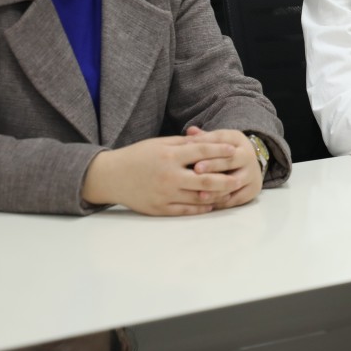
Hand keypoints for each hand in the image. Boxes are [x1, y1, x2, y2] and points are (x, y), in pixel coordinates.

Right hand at [81, 135, 244, 215]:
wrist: (110, 176)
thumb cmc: (137, 156)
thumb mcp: (159, 144)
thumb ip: (183, 144)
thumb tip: (208, 140)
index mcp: (169, 156)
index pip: (202, 152)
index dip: (220, 150)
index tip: (235, 150)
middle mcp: (169, 176)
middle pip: (205, 179)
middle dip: (225, 179)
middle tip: (239, 178)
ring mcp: (165, 194)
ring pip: (198, 197)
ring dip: (216, 195)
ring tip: (230, 193)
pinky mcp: (159, 209)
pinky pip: (186, 210)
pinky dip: (201, 208)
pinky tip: (211, 204)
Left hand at [185, 126, 264, 209]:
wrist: (248, 164)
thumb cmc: (223, 152)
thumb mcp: (216, 141)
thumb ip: (202, 138)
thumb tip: (190, 131)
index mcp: (238, 139)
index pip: (221, 138)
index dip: (205, 143)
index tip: (188, 147)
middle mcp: (248, 155)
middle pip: (230, 160)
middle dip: (213, 165)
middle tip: (196, 169)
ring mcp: (252, 173)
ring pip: (234, 182)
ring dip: (216, 188)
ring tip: (199, 193)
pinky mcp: (253, 189)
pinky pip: (236, 198)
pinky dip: (222, 201)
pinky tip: (208, 204)